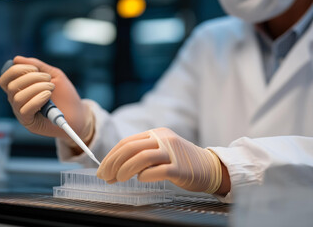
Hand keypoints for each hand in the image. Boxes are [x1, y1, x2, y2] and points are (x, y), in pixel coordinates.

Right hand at [0, 56, 93, 144]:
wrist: (78, 113)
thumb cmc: (65, 94)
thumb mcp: (53, 75)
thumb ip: (37, 66)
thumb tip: (16, 59)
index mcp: (20, 88)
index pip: (6, 78)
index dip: (16, 70)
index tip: (35, 69)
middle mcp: (17, 100)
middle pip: (11, 86)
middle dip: (31, 78)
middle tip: (48, 79)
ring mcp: (22, 112)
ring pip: (17, 98)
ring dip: (37, 88)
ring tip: (51, 88)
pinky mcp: (29, 123)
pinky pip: (24, 111)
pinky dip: (37, 100)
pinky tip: (48, 96)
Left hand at [97, 127, 229, 193]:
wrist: (210, 167)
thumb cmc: (181, 162)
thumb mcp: (161, 151)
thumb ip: (142, 154)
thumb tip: (116, 165)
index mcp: (156, 134)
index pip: (127, 142)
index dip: (111, 156)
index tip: (102, 169)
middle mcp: (163, 139)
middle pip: (131, 148)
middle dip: (113, 163)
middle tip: (105, 177)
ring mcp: (172, 152)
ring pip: (142, 157)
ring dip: (125, 169)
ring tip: (118, 179)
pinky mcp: (180, 167)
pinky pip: (158, 171)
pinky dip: (145, 176)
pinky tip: (141, 179)